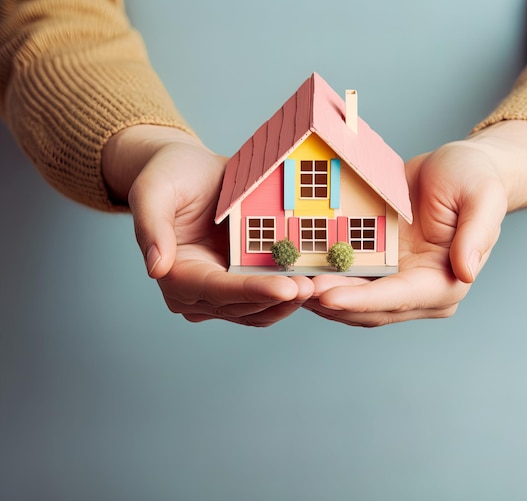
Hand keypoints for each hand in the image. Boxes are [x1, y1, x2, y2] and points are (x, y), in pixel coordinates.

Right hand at [103, 125, 312, 325]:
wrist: (189, 171)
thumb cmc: (169, 175)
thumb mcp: (153, 190)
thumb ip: (151, 226)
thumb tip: (155, 268)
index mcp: (173, 273)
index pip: (216, 290)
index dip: (251, 291)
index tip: (285, 288)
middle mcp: (195, 292)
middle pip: (241, 306)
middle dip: (278, 299)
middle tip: (314, 287)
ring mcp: (219, 293)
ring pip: (258, 311)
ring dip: (288, 303)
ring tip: (320, 286)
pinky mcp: (240, 285)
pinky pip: (267, 300)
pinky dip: (288, 296)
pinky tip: (313, 282)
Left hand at [306, 120, 526, 326]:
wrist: (455, 168)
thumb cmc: (473, 179)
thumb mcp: (482, 196)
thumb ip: (477, 234)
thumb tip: (467, 273)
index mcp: (444, 282)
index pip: (399, 299)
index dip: (362, 301)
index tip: (328, 296)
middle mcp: (418, 292)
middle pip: (368, 309)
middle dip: (331, 302)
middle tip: (294, 290)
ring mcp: (395, 283)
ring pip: (352, 303)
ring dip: (320, 297)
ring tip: (286, 284)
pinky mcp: (377, 270)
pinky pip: (346, 281)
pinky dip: (322, 280)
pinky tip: (296, 270)